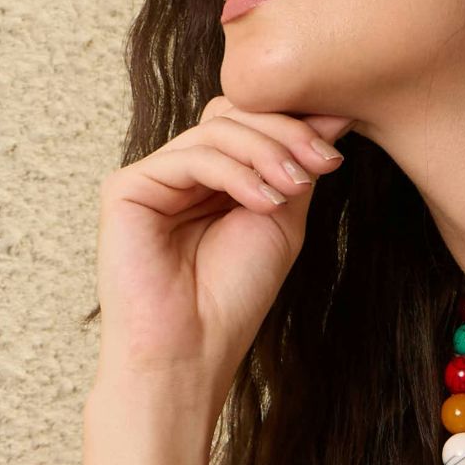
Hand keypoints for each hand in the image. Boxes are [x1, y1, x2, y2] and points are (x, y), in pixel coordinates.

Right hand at [92, 95, 353, 409]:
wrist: (192, 351)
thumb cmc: (235, 296)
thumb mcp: (283, 218)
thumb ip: (297, 165)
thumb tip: (334, 114)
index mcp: (217, 175)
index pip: (253, 120)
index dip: (296, 122)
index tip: (338, 142)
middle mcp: (183, 170)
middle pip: (235, 114)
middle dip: (287, 132)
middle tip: (323, 162)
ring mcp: (153, 177)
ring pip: (217, 129)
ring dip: (268, 152)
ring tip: (294, 188)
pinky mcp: (126, 188)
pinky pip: (190, 157)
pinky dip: (236, 174)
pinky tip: (263, 202)